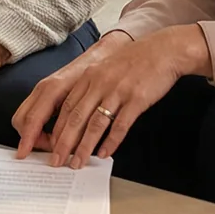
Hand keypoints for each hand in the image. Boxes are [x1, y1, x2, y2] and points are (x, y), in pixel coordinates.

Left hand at [12, 26, 204, 167]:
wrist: (163, 50)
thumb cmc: (135, 61)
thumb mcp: (106, 69)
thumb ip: (92, 88)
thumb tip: (81, 114)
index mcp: (89, 77)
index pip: (66, 107)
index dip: (57, 129)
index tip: (51, 146)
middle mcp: (99, 84)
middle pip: (75, 118)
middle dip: (64, 143)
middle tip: (57, 161)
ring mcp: (117, 91)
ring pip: (95, 124)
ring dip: (84, 147)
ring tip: (78, 163)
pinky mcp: (136, 99)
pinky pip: (120, 125)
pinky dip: (111, 141)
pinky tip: (105, 153)